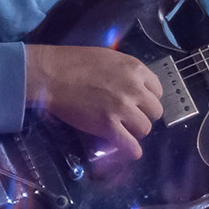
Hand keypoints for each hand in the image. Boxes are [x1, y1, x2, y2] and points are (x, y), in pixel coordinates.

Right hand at [23, 44, 163, 160]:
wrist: (51, 74)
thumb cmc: (74, 61)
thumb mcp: (109, 57)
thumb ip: (126, 72)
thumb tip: (134, 86)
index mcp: (135, 69)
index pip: (158, 91)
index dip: (148, 99)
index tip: (138, 103)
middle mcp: (134, 88)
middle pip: (154, 111)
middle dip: (143, 115)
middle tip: (129, 117)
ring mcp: (122, 108)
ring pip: (144, 129)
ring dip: (135, 131)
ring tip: (122, 130)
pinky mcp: (108, 126)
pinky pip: (131, 146)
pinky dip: (132, 151)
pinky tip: (128, 150)